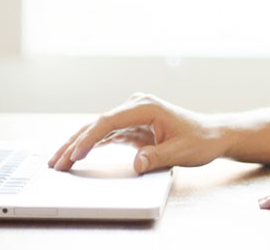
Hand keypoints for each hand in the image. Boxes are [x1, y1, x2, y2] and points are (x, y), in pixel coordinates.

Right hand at [48, 93, 229, 172]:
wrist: (213, 134)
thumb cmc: (201, 139)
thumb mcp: (182, 152)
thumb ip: (158, 157)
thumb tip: (137, 163)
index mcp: (146, 107)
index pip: (109, 121)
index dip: (89, 138)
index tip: (76, 154)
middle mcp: (135, 106)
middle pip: (97, 124)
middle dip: (75, 143)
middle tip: (55, 162)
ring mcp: (132, 115)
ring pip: (98, 129)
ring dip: (78, 145)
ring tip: (58, 161)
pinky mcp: (132, 125)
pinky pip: (106, 135)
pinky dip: (90, 145)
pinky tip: (75, 155)